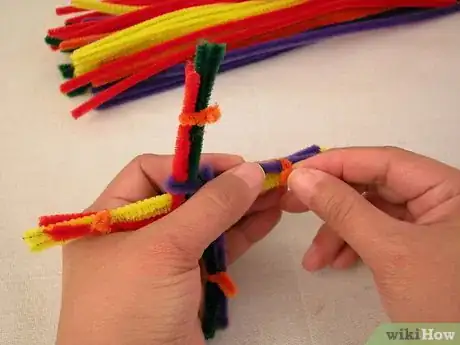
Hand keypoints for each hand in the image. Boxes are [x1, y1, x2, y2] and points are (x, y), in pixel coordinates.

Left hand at [56, 153, 281, 344]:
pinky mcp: (188, 282)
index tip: (233, 166)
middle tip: (266, 176)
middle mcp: (135, 233)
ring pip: (205, 221)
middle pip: (184, 195)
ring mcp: (164, 259)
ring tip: (279, 192)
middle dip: (225, 184)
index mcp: (110, 217)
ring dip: (241, 206)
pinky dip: (242, 233)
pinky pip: (217, 248)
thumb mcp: (165, 249)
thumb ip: (211, 207)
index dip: (191, 164)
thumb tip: (253, 170)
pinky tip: (268, 217)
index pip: (150, 171)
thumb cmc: (131, 305)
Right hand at [283, 147, 459, 321]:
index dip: (336, 163)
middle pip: (373, 188)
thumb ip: (343, 209)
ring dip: (337, 234)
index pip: (384, 161)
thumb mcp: (389, 251)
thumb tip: (301, 177)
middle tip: (292, 206)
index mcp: (449, 189)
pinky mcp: (416, 249)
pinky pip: (376, 236)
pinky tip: (335, 264)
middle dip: (332, 204)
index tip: (296, 174)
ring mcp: (428, 226)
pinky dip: (351, 247)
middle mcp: (439, 201)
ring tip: (315, 259)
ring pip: (370, 214)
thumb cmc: (441, 301)